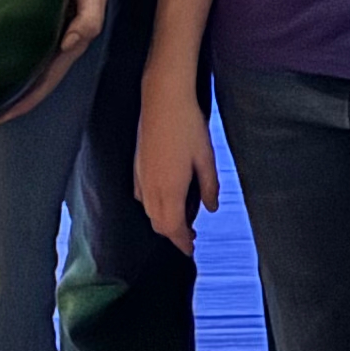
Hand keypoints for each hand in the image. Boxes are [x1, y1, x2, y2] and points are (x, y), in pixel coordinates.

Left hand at [0, 0, 116, 122]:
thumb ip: (88, 19)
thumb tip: (69, 45)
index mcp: (70, 46)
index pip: (43, 85)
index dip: (21, 105)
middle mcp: (57, 46)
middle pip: (31, 86)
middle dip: (7, 105)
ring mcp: (46, 35)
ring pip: (24, 71)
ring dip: (4, 88)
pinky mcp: (37, 21)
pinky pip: (19, 49)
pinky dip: (2, 62)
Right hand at [133, 80, 219, 250]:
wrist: (163, 100)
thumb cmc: (188, 126)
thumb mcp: (206, 158)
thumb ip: (209, 187)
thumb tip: (211, 209)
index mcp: (170, 189)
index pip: (173, 228)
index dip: (182, 242)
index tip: (191, 250)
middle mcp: (152, 187)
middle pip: (158, 224)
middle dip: (173, 235)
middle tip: (190, 238)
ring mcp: (141, 177)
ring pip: (149, 212)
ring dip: (163, 222)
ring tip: (182, 221)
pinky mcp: (137, 167)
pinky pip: (143, 197)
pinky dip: (153, 207)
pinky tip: (166, 199)